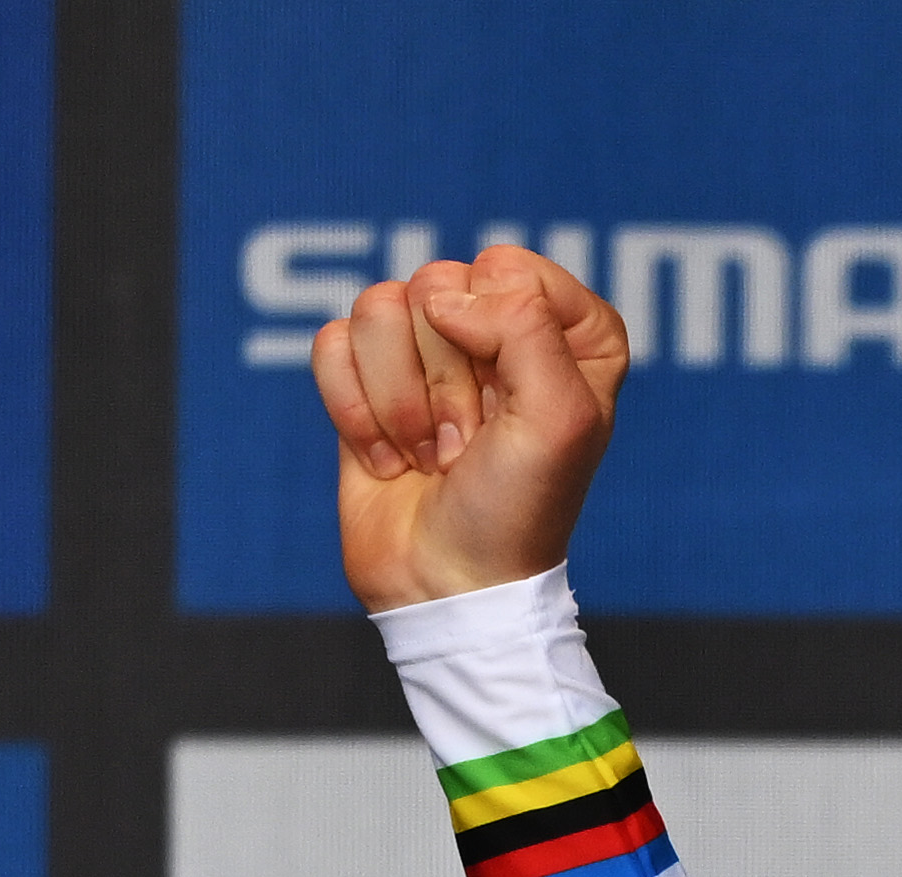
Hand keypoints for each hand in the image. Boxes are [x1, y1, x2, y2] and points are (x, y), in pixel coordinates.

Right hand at [310, 244, 627, 614]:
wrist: (447, 583)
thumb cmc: (516, 508)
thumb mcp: (559, 418)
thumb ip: (523, 324)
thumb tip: (442, 297)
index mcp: (568, 337)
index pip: (513, 269)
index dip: (501, 333)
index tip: (512, 402)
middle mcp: (498, 332)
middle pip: (437, 283)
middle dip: (446, 377)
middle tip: (470, 442)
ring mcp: (428, 352)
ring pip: (377, 306)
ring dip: (400, 399)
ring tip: (432, 453)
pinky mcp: (368, 378)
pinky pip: (333, 342)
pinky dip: (355, 409)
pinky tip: (389, 457)